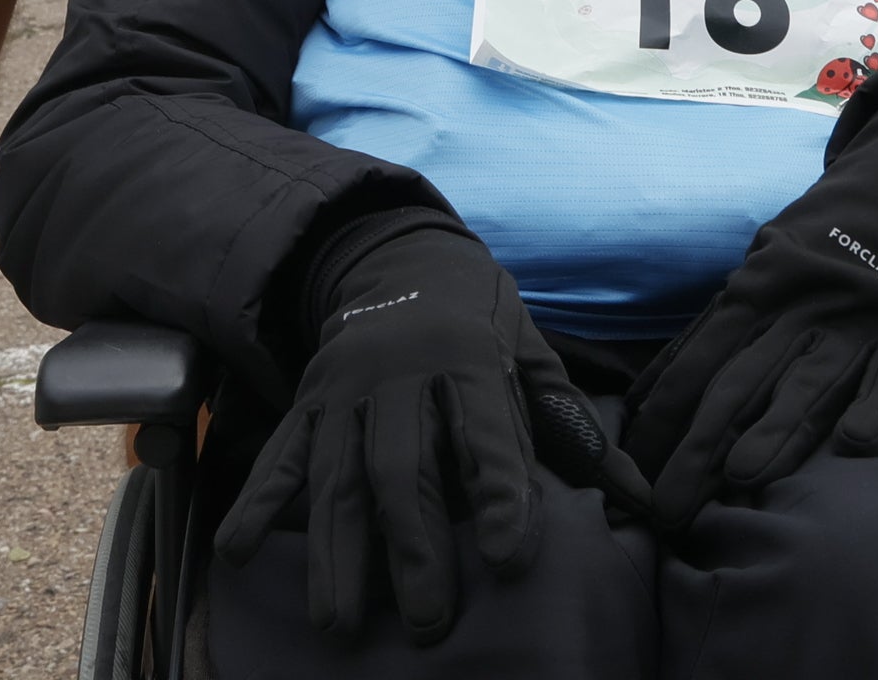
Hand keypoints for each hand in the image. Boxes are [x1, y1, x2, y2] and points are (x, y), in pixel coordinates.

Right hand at [217, 210, 644, 642]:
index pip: (486, 433)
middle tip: (427, 623)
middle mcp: (400, 373)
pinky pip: (279, 455)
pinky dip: (256, 505)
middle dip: (413, 549)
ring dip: (336, 553)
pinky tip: (238, 554)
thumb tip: (640, 496)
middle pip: (403, 469)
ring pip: (337, 475)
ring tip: (340, 622)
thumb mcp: (530, 350)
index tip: (508, 560)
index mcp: (468, 357)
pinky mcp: (306, 402)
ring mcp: (344, 389)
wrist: (398, 254)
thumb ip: (573, 424)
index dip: (500, 495)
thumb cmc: (480, 317)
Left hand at [624, 96, 877, 526]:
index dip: (660, 422)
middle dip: (698, 450)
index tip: (632, 478)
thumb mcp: (756, 274)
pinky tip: (855, 444)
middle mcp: (799, 308)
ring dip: (776, 429)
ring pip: (810, 381)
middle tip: (670, 510)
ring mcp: (860, 321)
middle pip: (740, 383)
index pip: (694, 365)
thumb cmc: (815, 254)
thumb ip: (711, 335)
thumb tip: (643, 405)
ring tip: (743, 475)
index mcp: (753, 293)